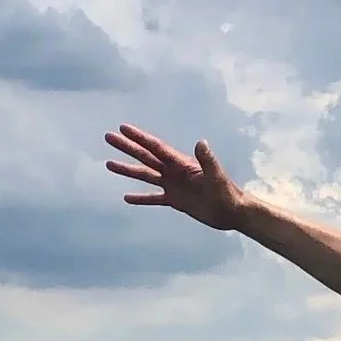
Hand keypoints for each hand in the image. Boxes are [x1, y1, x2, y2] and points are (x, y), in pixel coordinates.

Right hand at [105, 125, 245, 227]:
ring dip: (128, 170)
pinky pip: (153, 198)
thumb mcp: (217, 177)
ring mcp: (173, 186)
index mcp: (181, 164)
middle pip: (145, 157)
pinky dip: (141, 198)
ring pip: (146, 175)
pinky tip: (126, 197)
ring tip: (109, 164)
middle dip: (127, 147)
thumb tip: (201, 142)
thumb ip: (208, 160)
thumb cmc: (227, 193)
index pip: (156, 148)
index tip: (123, 128)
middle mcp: (174, 172)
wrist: (232, 212)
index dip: (139, 137)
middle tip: (108, 137)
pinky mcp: (175, 201)